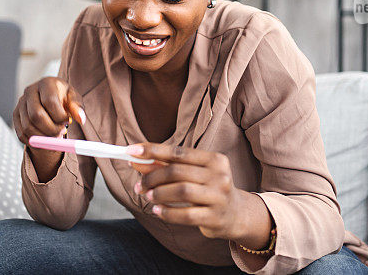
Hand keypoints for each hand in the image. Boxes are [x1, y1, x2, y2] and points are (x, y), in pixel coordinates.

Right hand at [13, 76, 85, 143]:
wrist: (50, 98)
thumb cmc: (63, 98)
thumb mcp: (73, 99)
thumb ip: (77, 108)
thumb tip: (80, 119)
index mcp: (46, 83)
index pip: (49, 101)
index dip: (59, 116)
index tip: (67, 121)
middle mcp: (30, 91)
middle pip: (36, 115)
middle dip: (51, 129)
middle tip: (61, 133)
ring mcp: (20, 103)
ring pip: (28, 127)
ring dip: (43, 137)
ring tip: (55, 135)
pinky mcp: (15, 115)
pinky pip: (21, 134)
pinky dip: (34, 142)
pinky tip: (45, 138)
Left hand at [128, 143, 250, 241]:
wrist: (236, 214)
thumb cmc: (208, 189)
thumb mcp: (192, 174)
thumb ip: (166, 166)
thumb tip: (137, 161)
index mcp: (214, 159)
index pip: (178, 152)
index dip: (153, 150)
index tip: (131, 151)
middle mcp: (219, 175)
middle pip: (177, 172)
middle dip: (152, 177)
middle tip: (139, 185)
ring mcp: (219, 197)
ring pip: (181, 191)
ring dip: (158, 194)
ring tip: (148, 197)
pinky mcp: (215, 217)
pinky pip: (185, 215)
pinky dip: (167, 212)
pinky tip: (158, 211)